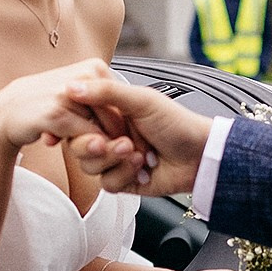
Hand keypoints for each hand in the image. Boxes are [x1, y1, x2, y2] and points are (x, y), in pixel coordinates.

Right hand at [0, 58, 122, 155]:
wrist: (4, 113)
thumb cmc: (42, 104)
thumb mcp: (77, 97)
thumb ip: (104, 100)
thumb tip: (128, 119)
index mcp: (95, 67)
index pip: (124, 105)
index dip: (119, 127)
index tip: (106, 137)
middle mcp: (87, 75)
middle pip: (118, 120)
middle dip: (110, 140)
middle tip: (93, 145)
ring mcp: (72, 94)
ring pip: (105, 133)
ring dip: (94, 148)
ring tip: (66, 139)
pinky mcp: (58, 113)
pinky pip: (87, 141)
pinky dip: (81, 149)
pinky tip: (51, 138)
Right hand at [62, 75, 212, 200]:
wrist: (199, 157)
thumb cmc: (177, 123)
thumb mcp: (142, 100)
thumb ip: (106, 92)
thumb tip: (72, 87)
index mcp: (110, 113)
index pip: (77, 119)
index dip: (77, 124)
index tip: (86, 125)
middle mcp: (109, 135)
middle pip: (78, 145)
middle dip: (98, 146)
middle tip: (123, 142)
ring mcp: (114, 159)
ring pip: (90, 166)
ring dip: (116, 160)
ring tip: (139, 153)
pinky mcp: (121, 180)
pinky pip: (106, 183)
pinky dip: (125, 175)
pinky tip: (143, 169)